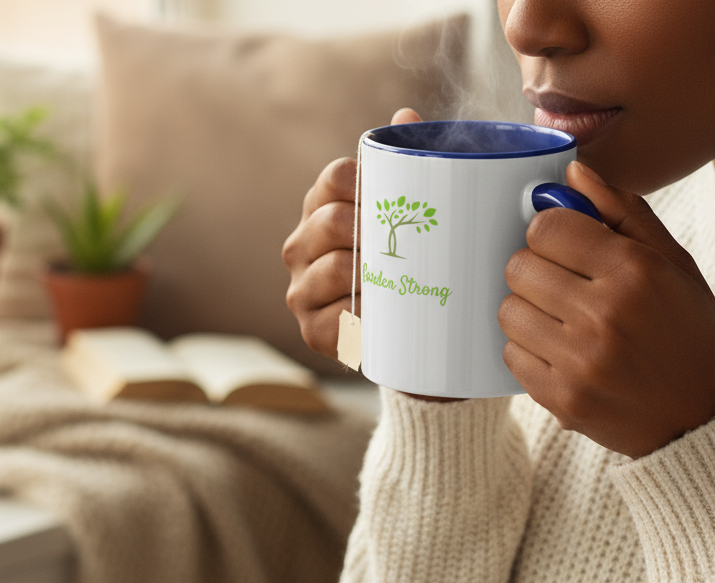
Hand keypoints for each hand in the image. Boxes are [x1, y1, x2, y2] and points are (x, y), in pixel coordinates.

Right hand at [283, 108, 421, 359]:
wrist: (406, 333)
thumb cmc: (402, 263)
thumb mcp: (404, 215)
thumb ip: (404, 167)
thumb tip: (406, 115)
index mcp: (320, 208)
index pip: (337, 177)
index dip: (370, 181)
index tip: (403, 197)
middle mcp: (301, 246)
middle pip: (335, 220)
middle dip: (375, 229)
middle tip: (413, 242)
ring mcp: (302, 289)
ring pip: (337, 267)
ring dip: (375, 273)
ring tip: (404, 279)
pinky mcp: (313, 329)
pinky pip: (340, 315)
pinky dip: (368, 314)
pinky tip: (387, 314)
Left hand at [499, 161, 714, 457]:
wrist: (704, 422)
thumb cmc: (692, 335)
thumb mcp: (676, 265)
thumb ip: (623, 212)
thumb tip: (572, 174)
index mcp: (634, 272)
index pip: (546, 228)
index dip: (549, 232)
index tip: (564, 244)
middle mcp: (604, 315)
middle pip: (518, 267)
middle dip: (536, 269)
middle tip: (562, 283)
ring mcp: (580, 361)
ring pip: (509, 310)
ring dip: (528, 309)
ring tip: (561, 319)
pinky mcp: (561, 398)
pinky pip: (511, 354)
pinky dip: (529, 350)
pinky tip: (561, 352)